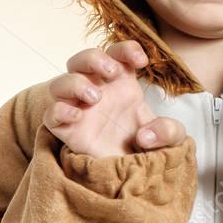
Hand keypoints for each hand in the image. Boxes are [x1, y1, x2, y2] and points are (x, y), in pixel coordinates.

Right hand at [43, 40, 185, 158]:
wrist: (136, 173)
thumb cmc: (151, 147)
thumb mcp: (172, 138)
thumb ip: (169, 131)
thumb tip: (144, 136)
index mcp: (122, 83)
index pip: (117, 53)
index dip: (126, 49)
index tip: (141, 62)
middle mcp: (98, 91)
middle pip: (82, 59)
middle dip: (94, 58)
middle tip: (112, 72)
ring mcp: (80, 109)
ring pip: (60, 83)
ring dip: (75, 83)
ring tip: (96, 97)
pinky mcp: (67, 130)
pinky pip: (51, 114)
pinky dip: (59, 110)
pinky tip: (77, 115)